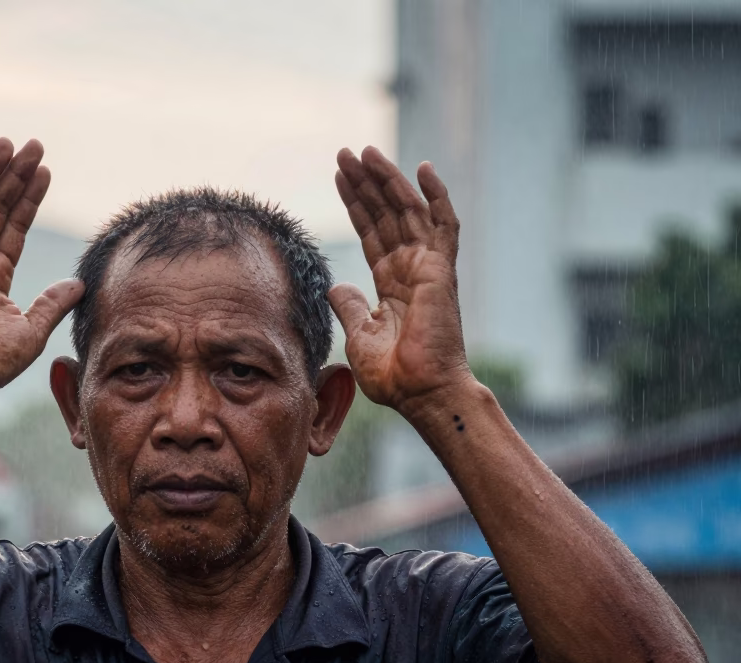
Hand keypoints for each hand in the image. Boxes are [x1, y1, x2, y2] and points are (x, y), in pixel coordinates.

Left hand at [328, 146, 472, 415]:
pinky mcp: (440, 270)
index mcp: (391, 283)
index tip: (339, 177)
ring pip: (407, 211)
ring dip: (387, 180)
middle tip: (345, 152)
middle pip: (385, 214)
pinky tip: (423, 168)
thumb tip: (337, 287)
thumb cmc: (393, 375)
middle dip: (366, 183)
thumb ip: (350, 307)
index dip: (356, 204)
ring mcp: (427, 267)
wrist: (420, 393)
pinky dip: (436, 195)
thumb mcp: (359, 335)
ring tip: (365, 153)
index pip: (371, 232)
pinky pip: (443, 225)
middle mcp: (410, 269)